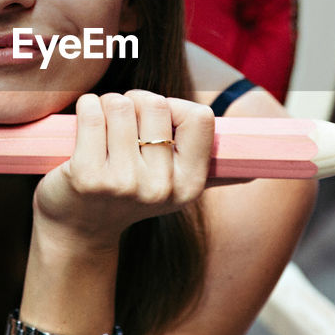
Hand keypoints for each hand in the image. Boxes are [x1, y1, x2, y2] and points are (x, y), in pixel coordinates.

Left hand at [32, 90, 214, 250]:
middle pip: (155, 104)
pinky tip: (84, 125)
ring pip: (120, 104)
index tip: (155, 123)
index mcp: (190, 185)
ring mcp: (124, 183)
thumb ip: (209, 171)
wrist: (79, 232)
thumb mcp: (172, 188)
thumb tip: (256, 173)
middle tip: (123, 125)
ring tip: (102, 128)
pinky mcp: (88, 177)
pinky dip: (86, 107)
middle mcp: (160, 188)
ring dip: (107, 104)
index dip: (174, 108)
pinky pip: (91, 113)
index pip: (200, 117)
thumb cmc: (127, 193)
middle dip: (135, 102)